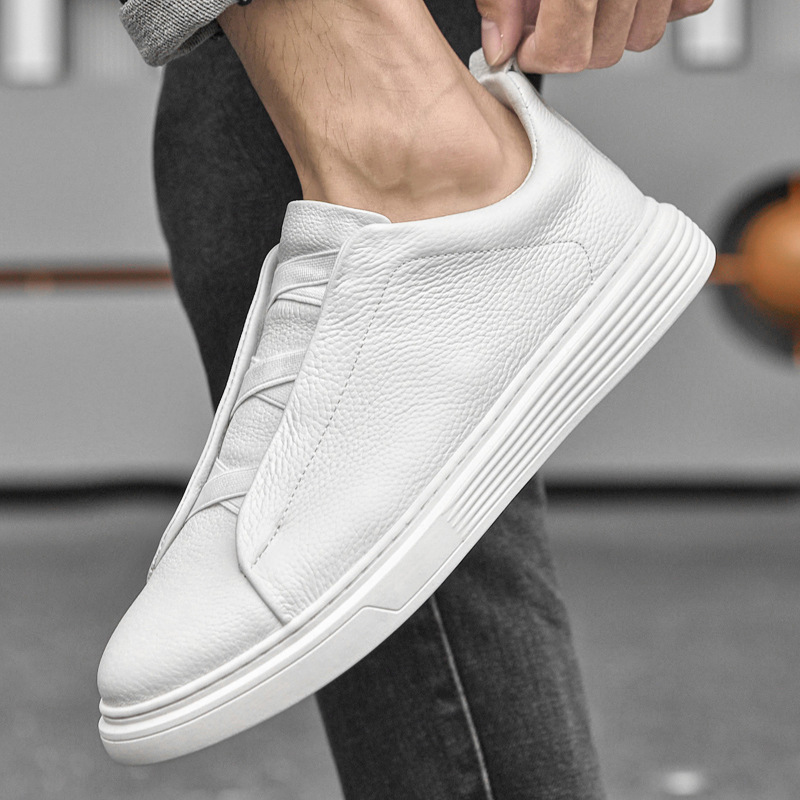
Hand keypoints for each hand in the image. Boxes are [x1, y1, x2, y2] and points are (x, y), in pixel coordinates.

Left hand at [477, 0, 713, 72]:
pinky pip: (690, 5)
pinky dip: (661, 8)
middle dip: (570, 46)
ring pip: (644, 36)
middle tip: (547, 20)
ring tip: (581, 0)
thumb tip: (500, 46)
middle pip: (606, 51)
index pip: (568, 50)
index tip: (524, 46)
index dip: (541, 56)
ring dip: (610, 29)